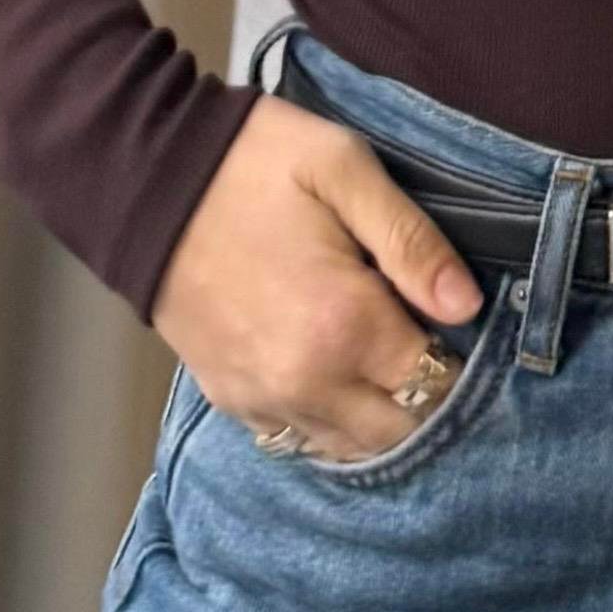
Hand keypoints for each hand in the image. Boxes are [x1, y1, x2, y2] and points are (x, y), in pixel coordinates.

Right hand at [152, 93, 483, 458]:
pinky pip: (298, 439)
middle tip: (426, 341)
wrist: (144, 178)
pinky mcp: (230, 397)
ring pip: (349, 448)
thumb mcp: (344, 169)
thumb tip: (468, 305)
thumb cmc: (251, 162)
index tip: (455, 324)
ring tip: (385, 361)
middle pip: (399, 432)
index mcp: (344, 325)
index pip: (437, 384)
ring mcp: (262, 397)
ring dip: (380, 419)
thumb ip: (412, 240)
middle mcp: (305, 381)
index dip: (461, 358)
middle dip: (426, 397)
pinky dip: (329, 422)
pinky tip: (337, 375)